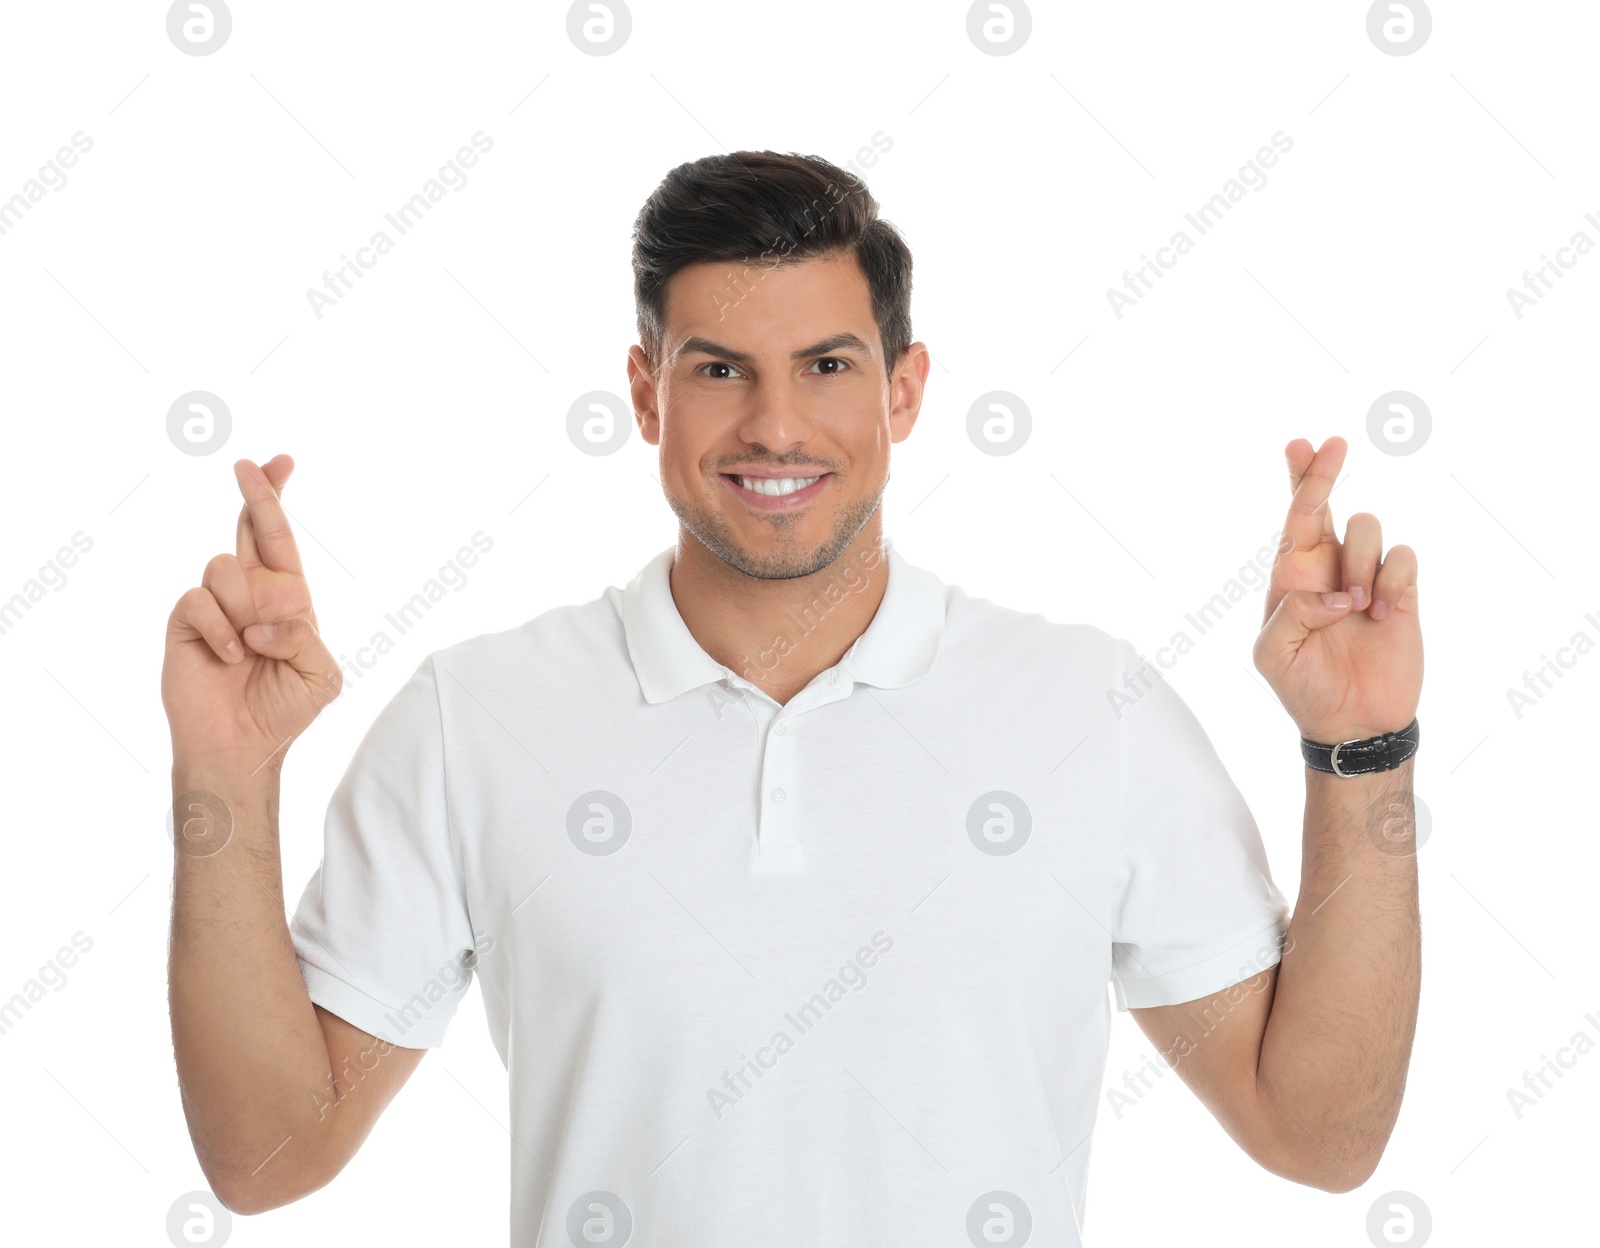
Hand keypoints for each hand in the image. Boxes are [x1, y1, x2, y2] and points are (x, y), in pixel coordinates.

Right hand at [161, 455, 341, 770]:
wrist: (241, 745)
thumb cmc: (284, 709)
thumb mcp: (320, 674)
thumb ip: (305, 635)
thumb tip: (268, 614)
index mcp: (287, 599)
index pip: (281, 540)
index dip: (277, 499)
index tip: (280, 461)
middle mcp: (250, 593)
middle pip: (249, 528)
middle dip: (256, 492)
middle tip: (250, 465)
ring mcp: (216, 604)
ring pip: (228, 567)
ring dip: (247, 607)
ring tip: (252, 648)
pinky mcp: (185, 620)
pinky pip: (202, 599)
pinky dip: (222, 630)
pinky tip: (231, 657)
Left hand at [1252, 436, 1421, 744]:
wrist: (1354, 721)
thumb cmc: (1304, 687)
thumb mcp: (1273, 655)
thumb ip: (1291, 614)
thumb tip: (1335, 593)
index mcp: (1292, 576)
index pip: (1293, 518)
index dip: (1298, 480)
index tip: (1299, 445)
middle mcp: (1328, 567)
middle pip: (1327, 503)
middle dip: (1325, 471)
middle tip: (1332, 443)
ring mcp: (1367, 575)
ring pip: (1366, 527)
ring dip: (1358, 563)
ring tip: (1357, 609)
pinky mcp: (1403, 591)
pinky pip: (1402, 557)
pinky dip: (1393, 581)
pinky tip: (1383, 615)